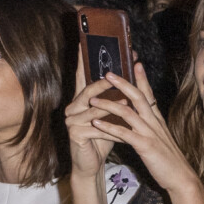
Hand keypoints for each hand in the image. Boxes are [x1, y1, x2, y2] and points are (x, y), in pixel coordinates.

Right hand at [65, 52, 122, 179]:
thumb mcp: (112, 113)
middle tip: (117, 74)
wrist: (92, 163)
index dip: (83, 58)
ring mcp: (71, 121)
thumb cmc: (103, 136)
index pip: (81, 75)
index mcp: (81, 99)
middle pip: (89, 90)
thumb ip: (116, 94)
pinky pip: (96, 128)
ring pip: (94, 110)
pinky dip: (111, 128)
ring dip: (113, 107)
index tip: (84, 40)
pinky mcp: (75, 135)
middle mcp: (73, 107)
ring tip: (129, 103)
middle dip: (105, 83)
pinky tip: (122, 128)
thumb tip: (132, 68)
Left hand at [85, 64, 196, 192]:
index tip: (135, 62)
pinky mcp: (145, 146)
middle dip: (122, 83)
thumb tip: (141, 115)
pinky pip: (124, 134)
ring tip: (92, 99)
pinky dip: (109, 127)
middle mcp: (154, 122)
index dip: (141, 78)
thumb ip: (150, 124)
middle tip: (107, 73)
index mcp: (157, 118)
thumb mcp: (159, 137)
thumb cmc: (167, 158)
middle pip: (138, 96)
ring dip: (109, 104)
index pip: (149, 93)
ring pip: (128, 112)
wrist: (180, 176)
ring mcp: (150, 133)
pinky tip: (95, 124)